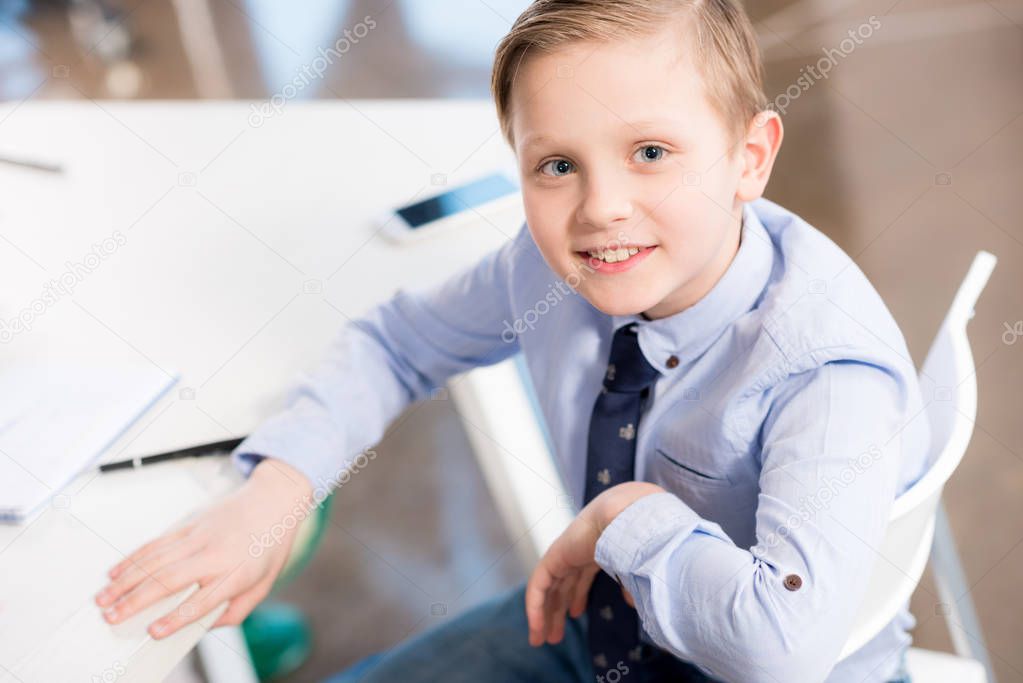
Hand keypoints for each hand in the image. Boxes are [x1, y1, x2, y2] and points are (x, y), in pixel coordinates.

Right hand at [94, 458, 314, 637]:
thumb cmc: (268, 546)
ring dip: (126, 581)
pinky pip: (156, 542)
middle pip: (169, 580)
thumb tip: (204, 627)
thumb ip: (235, 611)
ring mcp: (199, 537)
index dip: (176, 618)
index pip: (201, 601)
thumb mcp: (263, 586)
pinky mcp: (189, 524)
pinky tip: (116, 572)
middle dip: (136, 601)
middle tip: (111, 618)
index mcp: (236, 574)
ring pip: (155, 560)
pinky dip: (133, 558)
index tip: (153, 632)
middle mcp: (215, 555)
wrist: (273, 500)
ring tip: (104, 599)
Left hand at [525, 482, 662, 646]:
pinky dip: (535, 606)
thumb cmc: (643, 538)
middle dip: (558, 610)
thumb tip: (633, 602)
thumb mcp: (640, 569)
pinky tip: (536, 627)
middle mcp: (579, 549)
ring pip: (549, 588)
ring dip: (545, 614)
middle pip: (563, 584)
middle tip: (554, 637)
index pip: (581, 574)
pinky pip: (538, 585)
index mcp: (600, 548)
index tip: (576, 614)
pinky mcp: (554, 556)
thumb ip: (632, 585)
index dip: (577, 595)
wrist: (632, 516)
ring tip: (543, 640)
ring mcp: (566, 551)